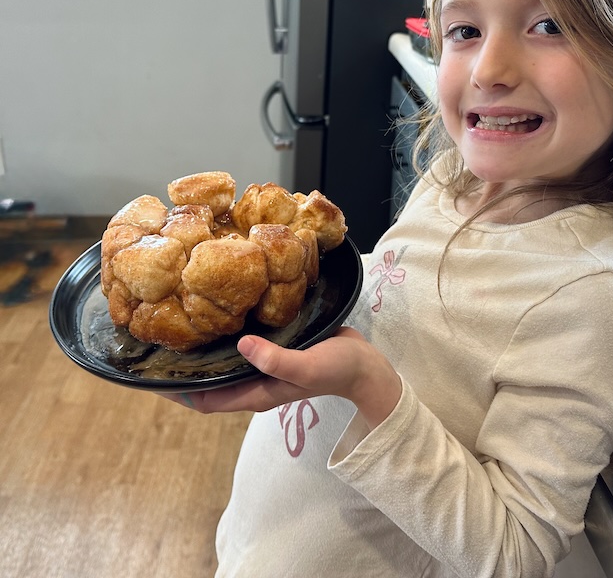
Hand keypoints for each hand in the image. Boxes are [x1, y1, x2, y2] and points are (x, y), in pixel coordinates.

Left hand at [163, 327, 401, 428]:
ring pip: (222, 362)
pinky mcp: (273, 349)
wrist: (364, 365)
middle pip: (208, 381)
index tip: (148, 375)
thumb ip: (276, 360)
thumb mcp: (306, 366)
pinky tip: (219, 312)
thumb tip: (243, 345)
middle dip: (181, 370)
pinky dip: (224, 336)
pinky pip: (240, 346)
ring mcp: (263, 366)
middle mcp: (254, 381)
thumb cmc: (336, 368)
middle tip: (155, 342)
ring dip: (201, 351)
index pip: (205, 400)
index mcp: (256, 392)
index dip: (176, 392)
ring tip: (178, 324)